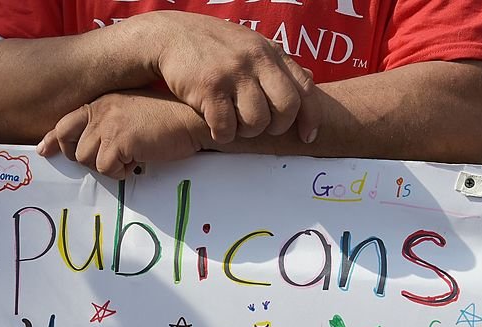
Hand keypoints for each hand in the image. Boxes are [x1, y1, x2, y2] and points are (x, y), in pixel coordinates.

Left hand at [37, 92, 209, 178]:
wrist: (191, 121)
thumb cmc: (165, 121)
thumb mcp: (128, 117)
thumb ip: (104, 126)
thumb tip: (81, 149)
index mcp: (101, 103)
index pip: (64, 123)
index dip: (54, 140)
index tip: (45, 151)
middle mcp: (100, 110)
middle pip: (71, 146)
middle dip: (85, 158)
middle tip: (109, 158)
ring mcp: (108, 124)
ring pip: (87, 160)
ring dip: (108, 166)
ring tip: (131, 156)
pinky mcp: (119, 140)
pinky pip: (106, 168)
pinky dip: (121, 172)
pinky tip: (138, 159)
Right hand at [135, 11, 319, 144]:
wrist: (171, 36)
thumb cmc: (213, 46)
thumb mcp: (251, 45)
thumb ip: (277, 64)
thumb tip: (310, 79)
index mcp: (270, 52)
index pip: (304, 88)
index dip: (310, 117)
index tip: (307, 136)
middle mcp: (256, 60)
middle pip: (286, 107)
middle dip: (277, 127)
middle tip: (262, 129)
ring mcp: (233, 73)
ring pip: (257, 121)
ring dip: (246, 132)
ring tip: (235, 125)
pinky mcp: (209, 88)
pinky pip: (227, 127)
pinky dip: (223, 134)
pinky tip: (216, 127)